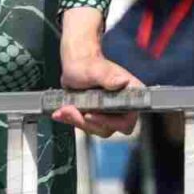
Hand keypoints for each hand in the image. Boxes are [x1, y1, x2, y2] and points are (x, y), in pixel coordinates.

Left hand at [54, 7, 141, 136]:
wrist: (77, 66)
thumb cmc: (88, 65)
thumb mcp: (97, 70)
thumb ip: (108, 77)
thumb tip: (122, 82)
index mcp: (131, 95)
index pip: (127, 121)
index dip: (111, 122)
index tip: (90, 114)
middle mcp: (123, 107)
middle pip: (109, 128)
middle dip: (87, 122)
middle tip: (71, 109)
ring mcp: (110, 114)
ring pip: (96, 129)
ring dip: (77, 121)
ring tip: (64, 108)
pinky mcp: (97, 117)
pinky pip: (86, 126)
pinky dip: (72, 120)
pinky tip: (62, 112)